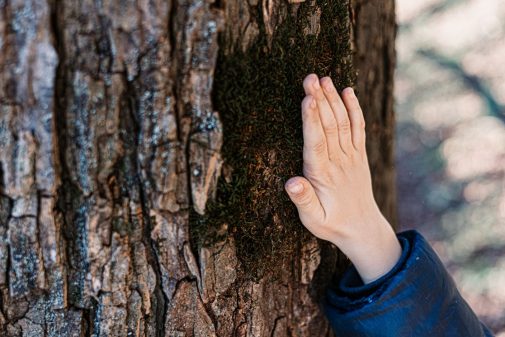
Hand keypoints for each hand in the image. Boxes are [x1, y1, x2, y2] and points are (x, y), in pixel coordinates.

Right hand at [284, 74, 401, 283]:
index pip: (316, 142)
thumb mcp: (313, 219)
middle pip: (329, 126)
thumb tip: (291, 182)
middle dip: (319, 100)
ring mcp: (351, 156)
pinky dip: (354, 109)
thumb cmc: (332, 223)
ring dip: (333, 99)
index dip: (312, 119)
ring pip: (342, 122)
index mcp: (323, 175)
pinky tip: (348, 91)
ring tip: (323, 78)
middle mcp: (339, 162)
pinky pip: (358, 128)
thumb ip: (303, 200)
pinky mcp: (359, 155)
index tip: (308, 98)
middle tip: (310, 77)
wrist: (362, 229)